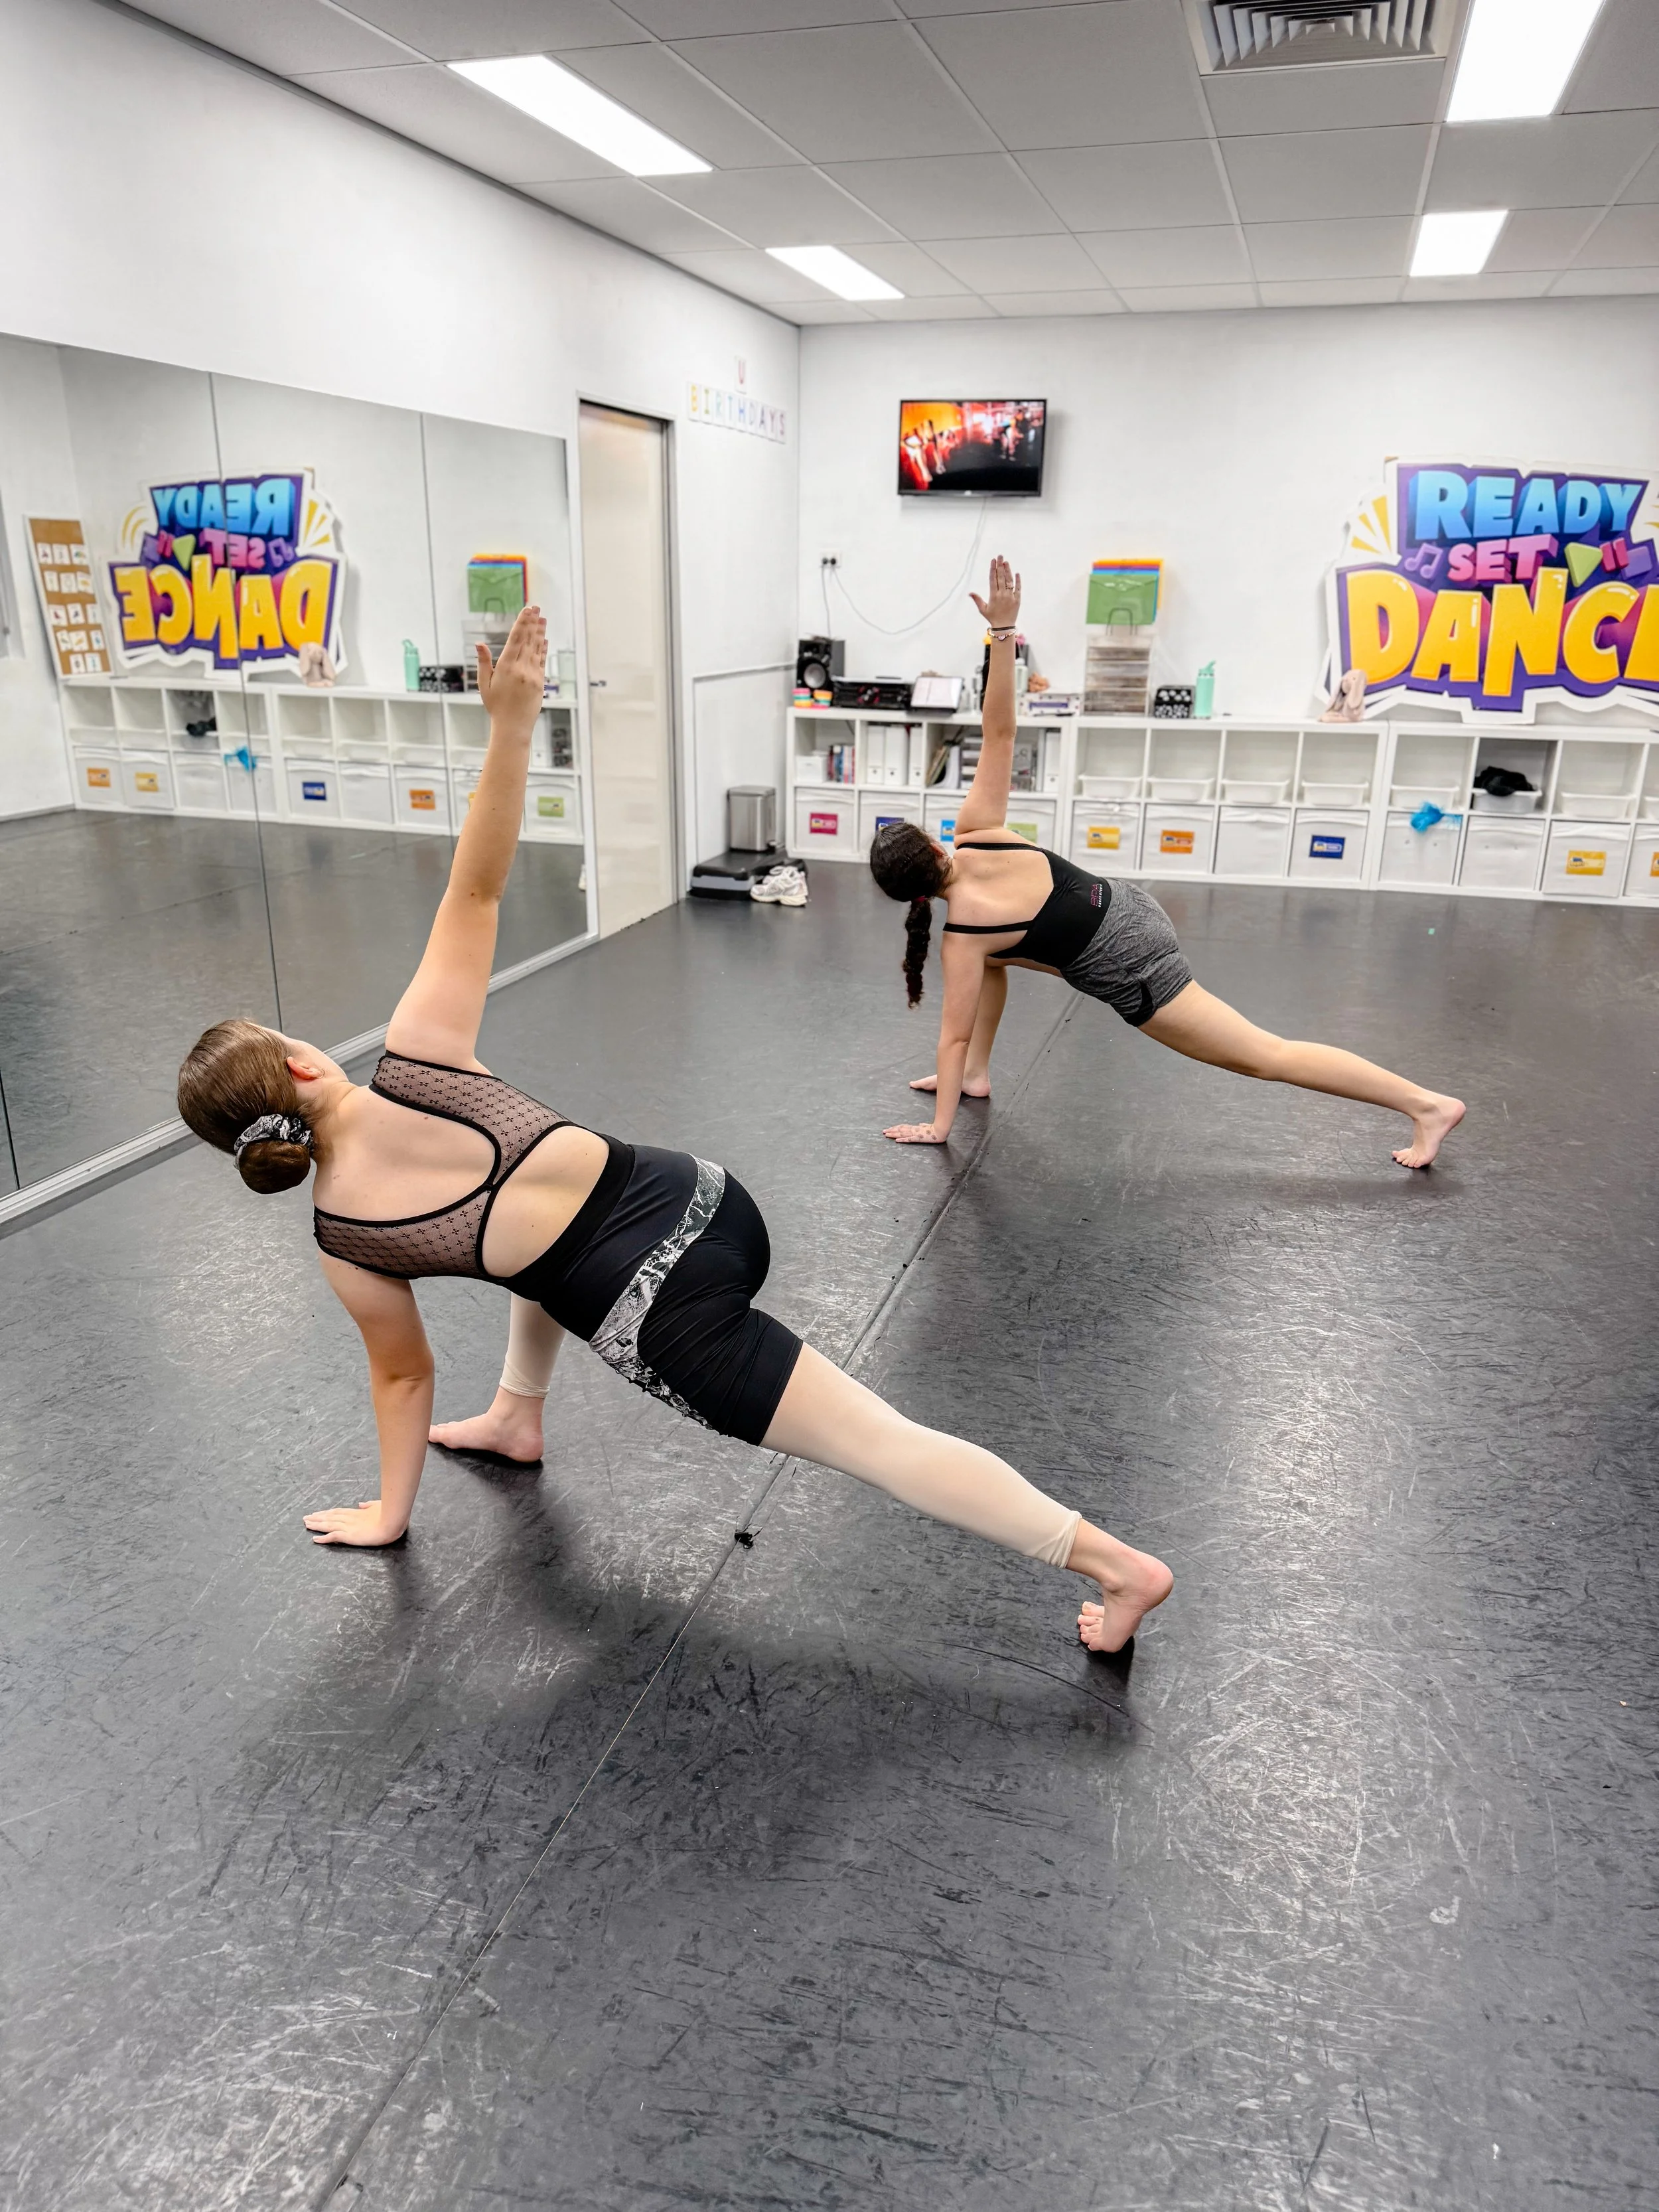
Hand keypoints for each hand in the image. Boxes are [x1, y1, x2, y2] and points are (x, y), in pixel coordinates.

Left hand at [304, 1499, 405, 1546]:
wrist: (393, 1521)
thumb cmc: (389, 1513)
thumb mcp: (378, 1505)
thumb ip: (368, 1505)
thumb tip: (360, 1504)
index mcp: (357, 1513)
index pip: (337, 1512)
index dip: (327, 1513)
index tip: (318, 1513)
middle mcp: (350, 1519)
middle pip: (329, 1517)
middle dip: (317, 1518)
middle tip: (306, 1518)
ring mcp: (349, 1527)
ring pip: (328, 1525)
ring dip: (316, 1525)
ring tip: (306, 1525)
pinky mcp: (350, 1536)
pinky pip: (333, 1537)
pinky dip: (323, 1539)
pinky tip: (315, 1539)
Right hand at [474, 604, 545, 737]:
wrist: (513, 727)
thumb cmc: (496, 707)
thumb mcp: (485, 684)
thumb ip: (484, 663)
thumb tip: (479, 644)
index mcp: (506, 667)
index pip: (516, 639)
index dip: (522, 622)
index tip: (527, 610)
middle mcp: (522, 669)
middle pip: (528, 640)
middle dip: (532, 622)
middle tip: (537, 607)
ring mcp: (533, 675)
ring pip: (537, 648)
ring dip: (539, 632)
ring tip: (542, 618)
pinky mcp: (540, 682)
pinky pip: (542, 661)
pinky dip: (543, 648)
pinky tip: (544, 638)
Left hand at [883, 1121, 947, 1143]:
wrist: (941, 1130)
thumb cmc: (936, 1128)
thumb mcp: (928, 1126)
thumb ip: (924, 1125)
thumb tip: (921, 1124)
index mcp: (915, 1127)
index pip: (903, 1127)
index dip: (896, 1128)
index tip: (889, 1128)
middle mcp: (914, 1130)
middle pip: (900, 1130)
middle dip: (891, 1131)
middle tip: (883, 1131)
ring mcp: (916, 1134)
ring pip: (902, 1134)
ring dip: (894, 1134)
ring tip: (886, 1135)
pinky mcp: (919, 1138)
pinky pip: (909, 1139)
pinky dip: (902, 1140)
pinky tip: (896, 1141)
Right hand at [969, 555, 1020, 632]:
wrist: (1004, 627)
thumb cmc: (992, 618)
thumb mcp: (983, 609)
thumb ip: (977, 599)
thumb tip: (970, 593)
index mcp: (993, 596)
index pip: (993, 579)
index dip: (993, 569)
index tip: (993, 560)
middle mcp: (1002, 594)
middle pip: (1001, 577)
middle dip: (1000, 566)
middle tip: (1000, 556)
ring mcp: (1010, 596)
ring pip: (1009, 581)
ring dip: (1008, 570)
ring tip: (1006, 562)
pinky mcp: (1017, 599)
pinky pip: (1018, 588)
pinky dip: (1017, 580)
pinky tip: (1016, 573)